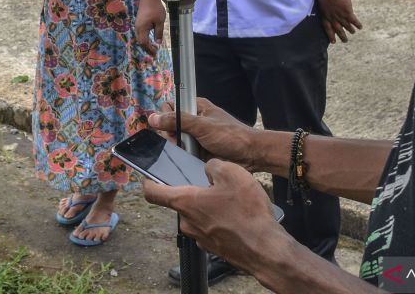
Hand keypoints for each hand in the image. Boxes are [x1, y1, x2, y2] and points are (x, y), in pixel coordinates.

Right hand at [134, 0, 165, 55]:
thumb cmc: (155, 8)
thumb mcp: (160, 21)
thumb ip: (159, 32)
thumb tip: (158, 42)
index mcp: (142, 28)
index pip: (144, 42)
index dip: (149, 48)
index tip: (156, 52)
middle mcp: (138, 27)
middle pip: (140, 41)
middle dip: (146, 47)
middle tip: (154, 51)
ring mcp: (138, 24)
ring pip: (140, 37)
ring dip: (145, 43)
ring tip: (152, 47)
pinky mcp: (139, 21)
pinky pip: (140, 33)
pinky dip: (145, 37)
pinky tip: (150, 38)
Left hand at [142, 159, 287, 272]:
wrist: (266, 249)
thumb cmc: (248, 212)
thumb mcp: (232, 173)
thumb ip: (213, 165)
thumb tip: (208, 169)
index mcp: (185, 202)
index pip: (153, 193)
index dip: (148, 182)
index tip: (149, 175)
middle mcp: (188, 222)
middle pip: (182, 202)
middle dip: (195, 192)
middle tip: (215, 185)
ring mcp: (200, 237)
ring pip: (198, 215)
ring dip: (209, 206)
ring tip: (232, 201)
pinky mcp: (214, 247)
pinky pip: (211, 227)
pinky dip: (219, 220)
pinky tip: (237, 217)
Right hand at [148, 98, 258, 168]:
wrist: (251, 156)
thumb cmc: (231, 136)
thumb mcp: (202, 126)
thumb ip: (176, 120)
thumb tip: (152, 118)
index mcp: (195, 107)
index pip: (169, 107)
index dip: (167, 117)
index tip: (174, 127)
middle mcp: (194, 121)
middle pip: (169, 125)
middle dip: (172, 135)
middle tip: (180, 141)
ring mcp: (196, 137)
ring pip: (175, 141)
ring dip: (178, 148)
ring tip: (189, 152)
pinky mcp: (198, 152)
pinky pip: (183, 154)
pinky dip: (184, 157)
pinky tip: (190, 159)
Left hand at [316, 0, 361, 42]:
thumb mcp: (322, 1)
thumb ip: (324, 5)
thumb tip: (325, 3)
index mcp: (325, 16)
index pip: (328, 28)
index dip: (331, 35)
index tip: (333, 42)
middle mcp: (333, 18)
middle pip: (338, 30)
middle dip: (342, 36)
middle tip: (345, 41)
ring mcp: (341, 16)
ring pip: (346, 26)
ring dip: (350, 30)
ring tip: (353, 32)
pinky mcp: (348, 13)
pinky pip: (353, 21)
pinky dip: (357, 24)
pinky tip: (360, 27)